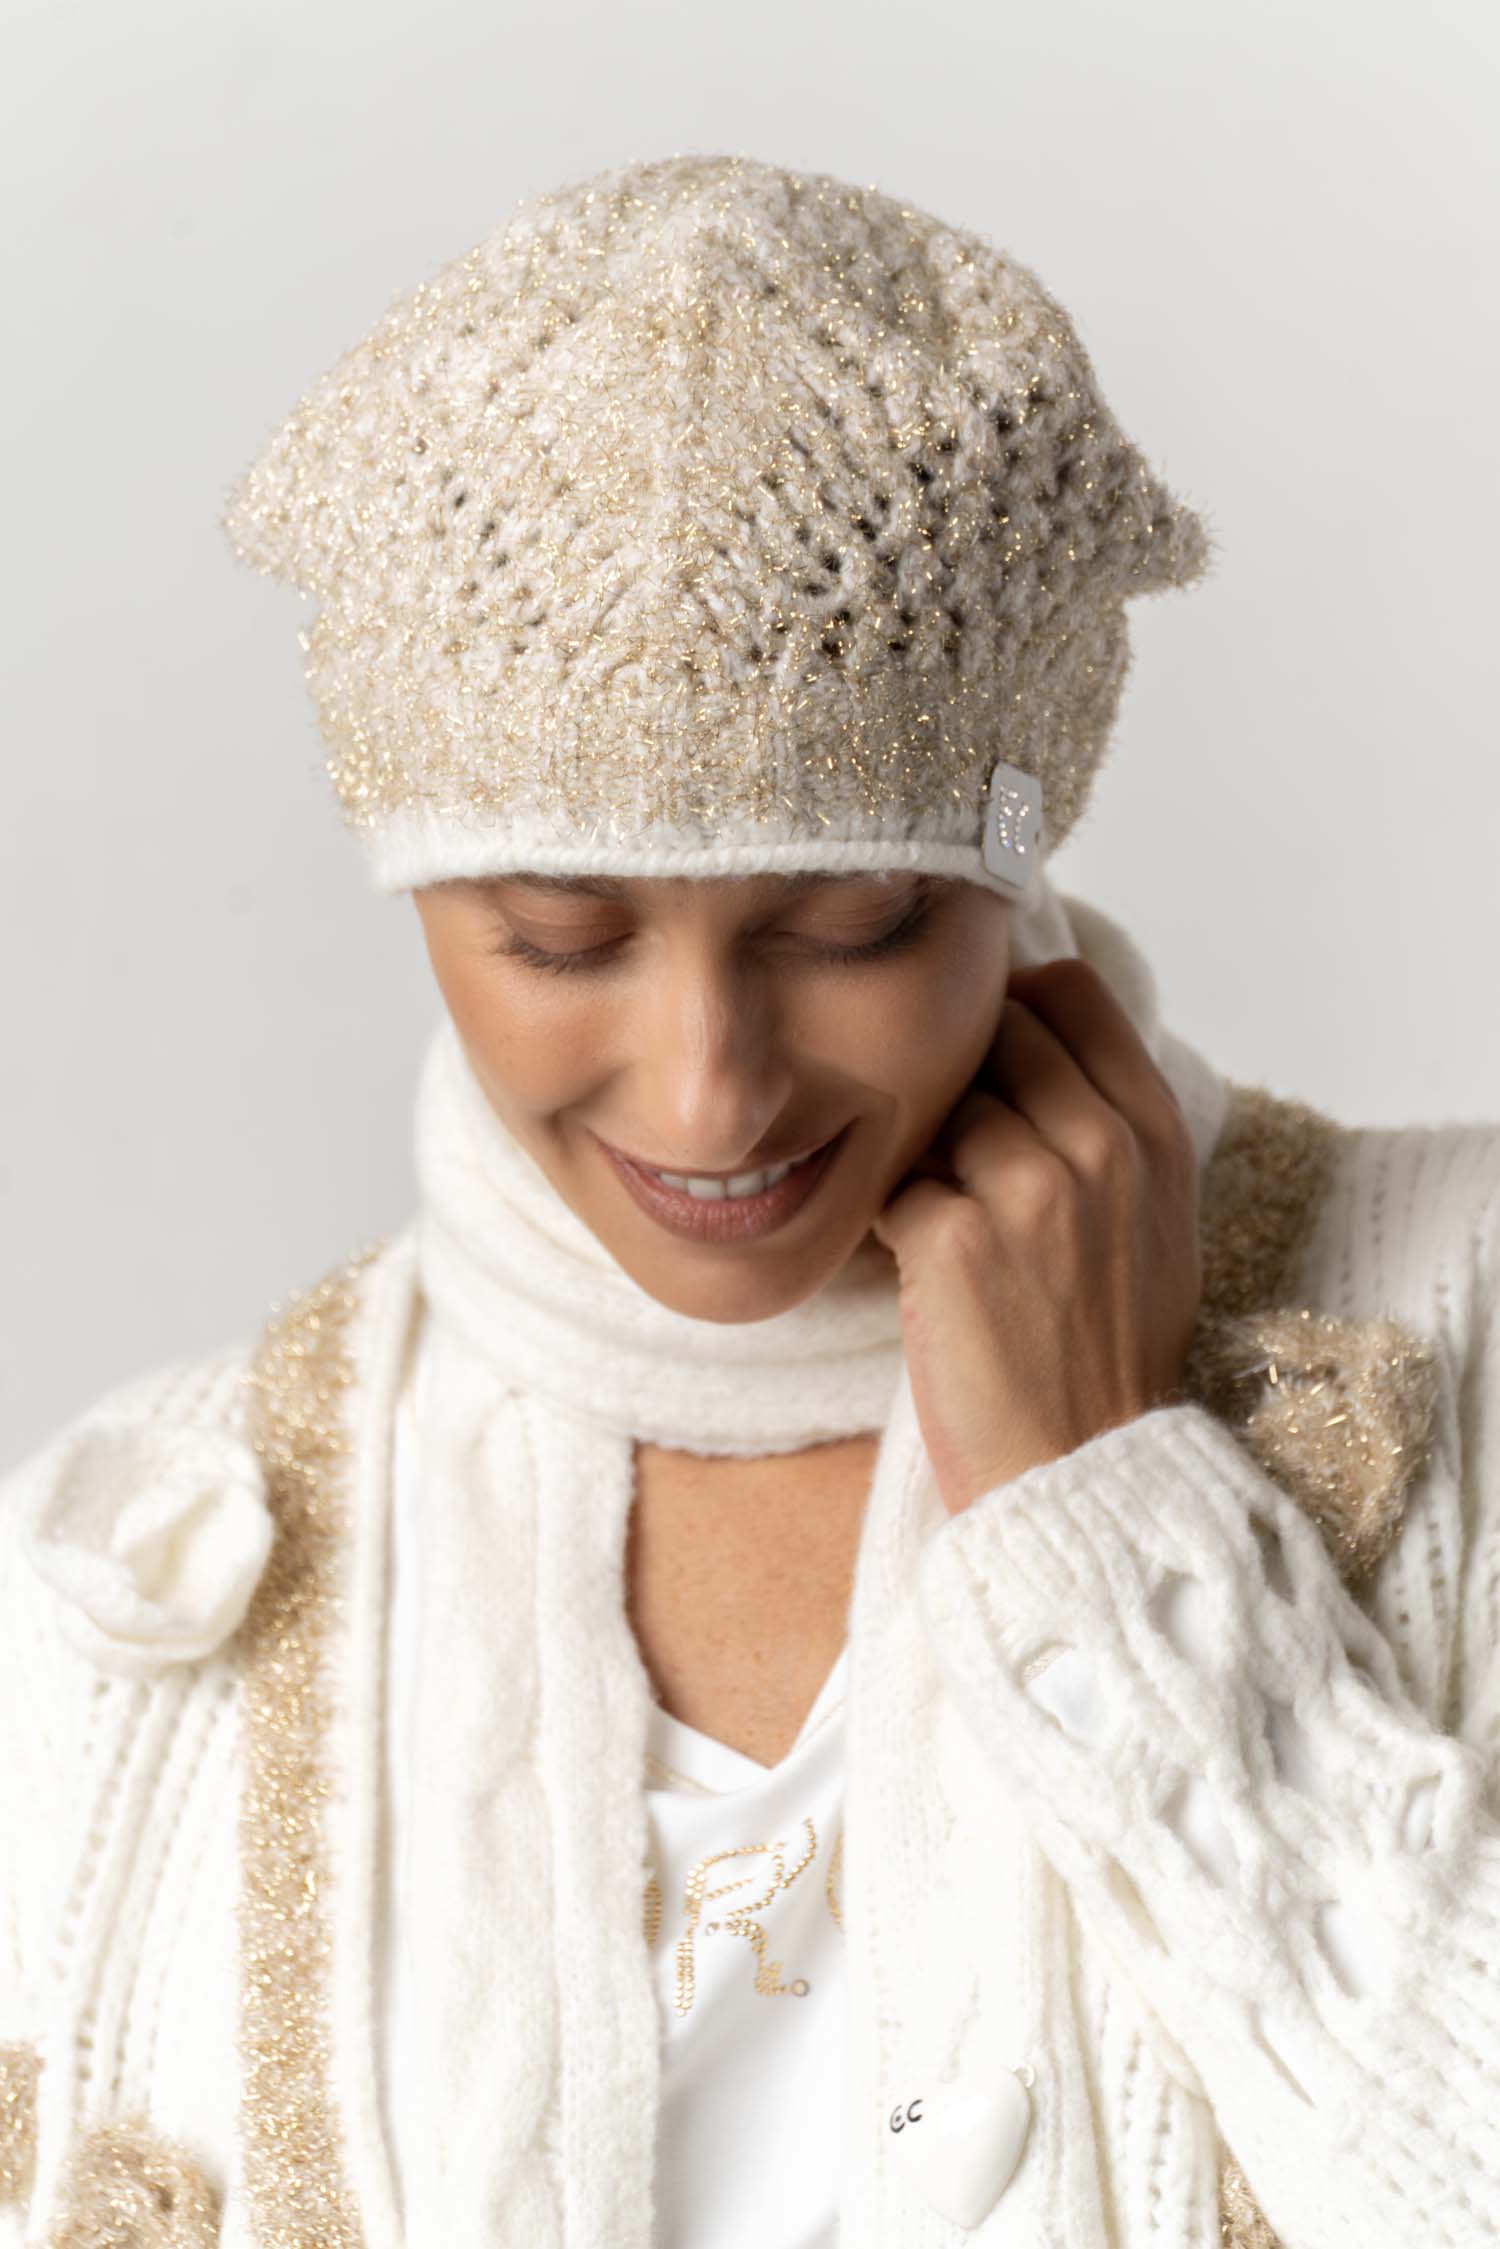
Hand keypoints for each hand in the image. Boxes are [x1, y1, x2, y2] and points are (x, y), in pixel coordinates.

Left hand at [868, 958, 1202, 1516]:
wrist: (1085, 1471)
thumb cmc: (1110, 1349)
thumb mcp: (1155, 1217)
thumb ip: (1110, 1119)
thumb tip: (1038, 1017)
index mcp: (1156, 1130)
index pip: (1068, 988)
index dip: (1014, 1007)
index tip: (992, 1055)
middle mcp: (1102, 1144)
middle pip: (991, 1034)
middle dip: (965, 1089)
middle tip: (970, 1168)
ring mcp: (1028, 1189)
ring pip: (937, 1110)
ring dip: (929, 1163)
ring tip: (962, 1239)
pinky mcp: (953, 1239)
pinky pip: (893, 1185)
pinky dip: (894, 1226)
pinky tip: (931, 1277)